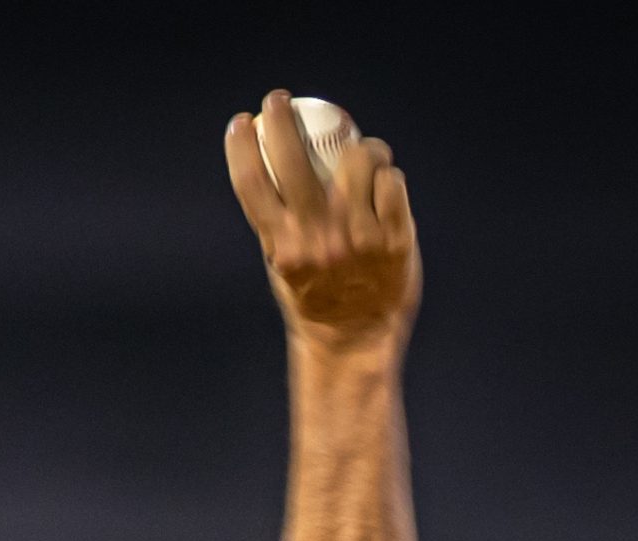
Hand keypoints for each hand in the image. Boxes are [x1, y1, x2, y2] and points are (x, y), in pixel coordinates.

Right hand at [226, 91, 419, 351]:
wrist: (354, 341)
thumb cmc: (315, 299)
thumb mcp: (281, 266)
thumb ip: (279, 224)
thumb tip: (274, 167)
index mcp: (282, 246)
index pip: (252, 185)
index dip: (241, 147)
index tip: (240, 122)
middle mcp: (318, 238)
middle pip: (292, 161)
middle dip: (279, 120)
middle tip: (278, 102)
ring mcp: (359, 237)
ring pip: (359, 160)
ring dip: (363, 148)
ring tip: (363, 155)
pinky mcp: (396, 239)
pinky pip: (392, 183)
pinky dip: (388, 179)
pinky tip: (384, 187)